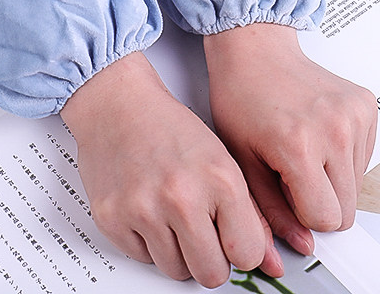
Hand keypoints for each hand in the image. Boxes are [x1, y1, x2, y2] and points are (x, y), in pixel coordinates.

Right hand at [60, 51, 283, 287]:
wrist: (118, 104)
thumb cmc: (169, 128)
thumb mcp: (221, 161)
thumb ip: (247, 214)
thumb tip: (268, 263)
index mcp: (219, 180)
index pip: (247, 254)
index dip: (240, 248)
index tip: (231, 237)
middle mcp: (181, 196)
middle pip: (211, 274)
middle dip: (210, 258)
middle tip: (200, 231)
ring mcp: (143, 209)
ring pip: (175, 271)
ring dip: (177, 251)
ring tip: (170, 213)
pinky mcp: (111, 217)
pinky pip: (141, 258)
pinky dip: (146, 241)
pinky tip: (146, 207)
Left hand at [204, 24, 377, 255]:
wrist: (253, 48)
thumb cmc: (239, 95)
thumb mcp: (240, 158)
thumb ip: (269, 210)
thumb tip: (301, 245)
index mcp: (298, 144)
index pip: (326, 219)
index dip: (301, 213)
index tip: (282, 189)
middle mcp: (334, 129)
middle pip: (348, 209)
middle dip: (318, 200)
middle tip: (289, 171)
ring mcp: (355, 115)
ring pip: (358, 186)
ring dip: (331, 179)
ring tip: (300, 148)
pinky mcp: (366, 105)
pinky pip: (364, 157)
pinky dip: (342, 155)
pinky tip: (314, 132)